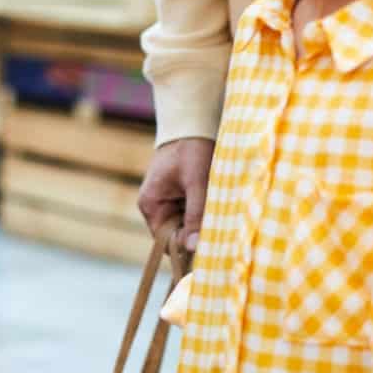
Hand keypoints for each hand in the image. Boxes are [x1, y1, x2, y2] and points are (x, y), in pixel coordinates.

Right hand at [137, 138, 213, 253]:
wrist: (192, 124)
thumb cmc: (191, 149)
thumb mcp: (197, 182)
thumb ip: (196, 215)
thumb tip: (193, 248)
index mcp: (151, 205)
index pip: (166, 241)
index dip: (186, 247)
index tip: (210, 246)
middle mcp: (156, 207)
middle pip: (177, 235)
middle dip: (197, 234)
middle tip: (222, 230)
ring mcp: (168, 202)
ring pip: (188, 225)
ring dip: (203, 222)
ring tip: (221, 213)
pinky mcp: (181, 196)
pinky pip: (193, 214)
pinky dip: (205, 213)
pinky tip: (217, 205)